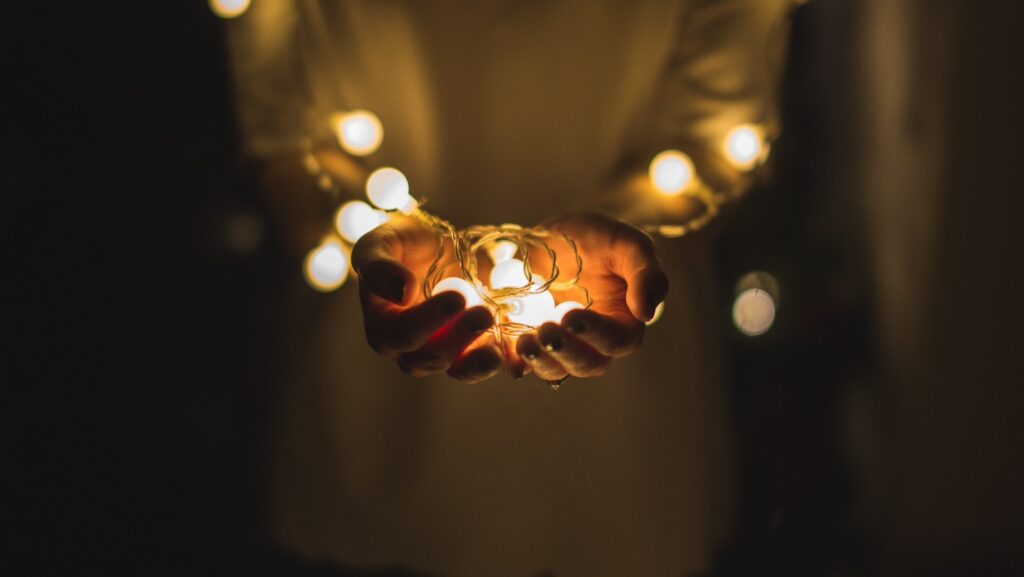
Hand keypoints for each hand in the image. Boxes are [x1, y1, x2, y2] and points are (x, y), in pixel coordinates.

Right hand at [351, 216, 504, 382]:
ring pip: (457, 370)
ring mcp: (443, 353)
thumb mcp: (382, 243)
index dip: (426, 322)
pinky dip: (502, 363)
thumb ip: (379, 266)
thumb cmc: (403, 244)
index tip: (456, 298)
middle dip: (458, 339)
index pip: (399, 335)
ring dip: (478, 362)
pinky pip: (486, 365)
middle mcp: (409, 349)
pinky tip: (516, 358)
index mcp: (383, 326)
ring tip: (497, 351)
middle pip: (428, 358)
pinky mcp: (472, 351)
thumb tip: (401, 291)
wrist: (439, 248)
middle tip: (484, 313)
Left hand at [514, 213, 668, 380]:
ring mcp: (559, 345)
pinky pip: (520, 360)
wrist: (560, 237)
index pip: (618, 341)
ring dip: (539, 361)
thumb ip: (646, 273)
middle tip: (546, 333)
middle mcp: (592, 342)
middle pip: (586, 364)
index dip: (597, 334)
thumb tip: (646, 313)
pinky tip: (500, 348)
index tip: (573, 316)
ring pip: (553, 368)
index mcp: (622, 323)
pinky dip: (511, 359)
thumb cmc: (601, 240)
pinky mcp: (529, 339)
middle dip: (565, 353)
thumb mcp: (628, 245)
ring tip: (523, 342)